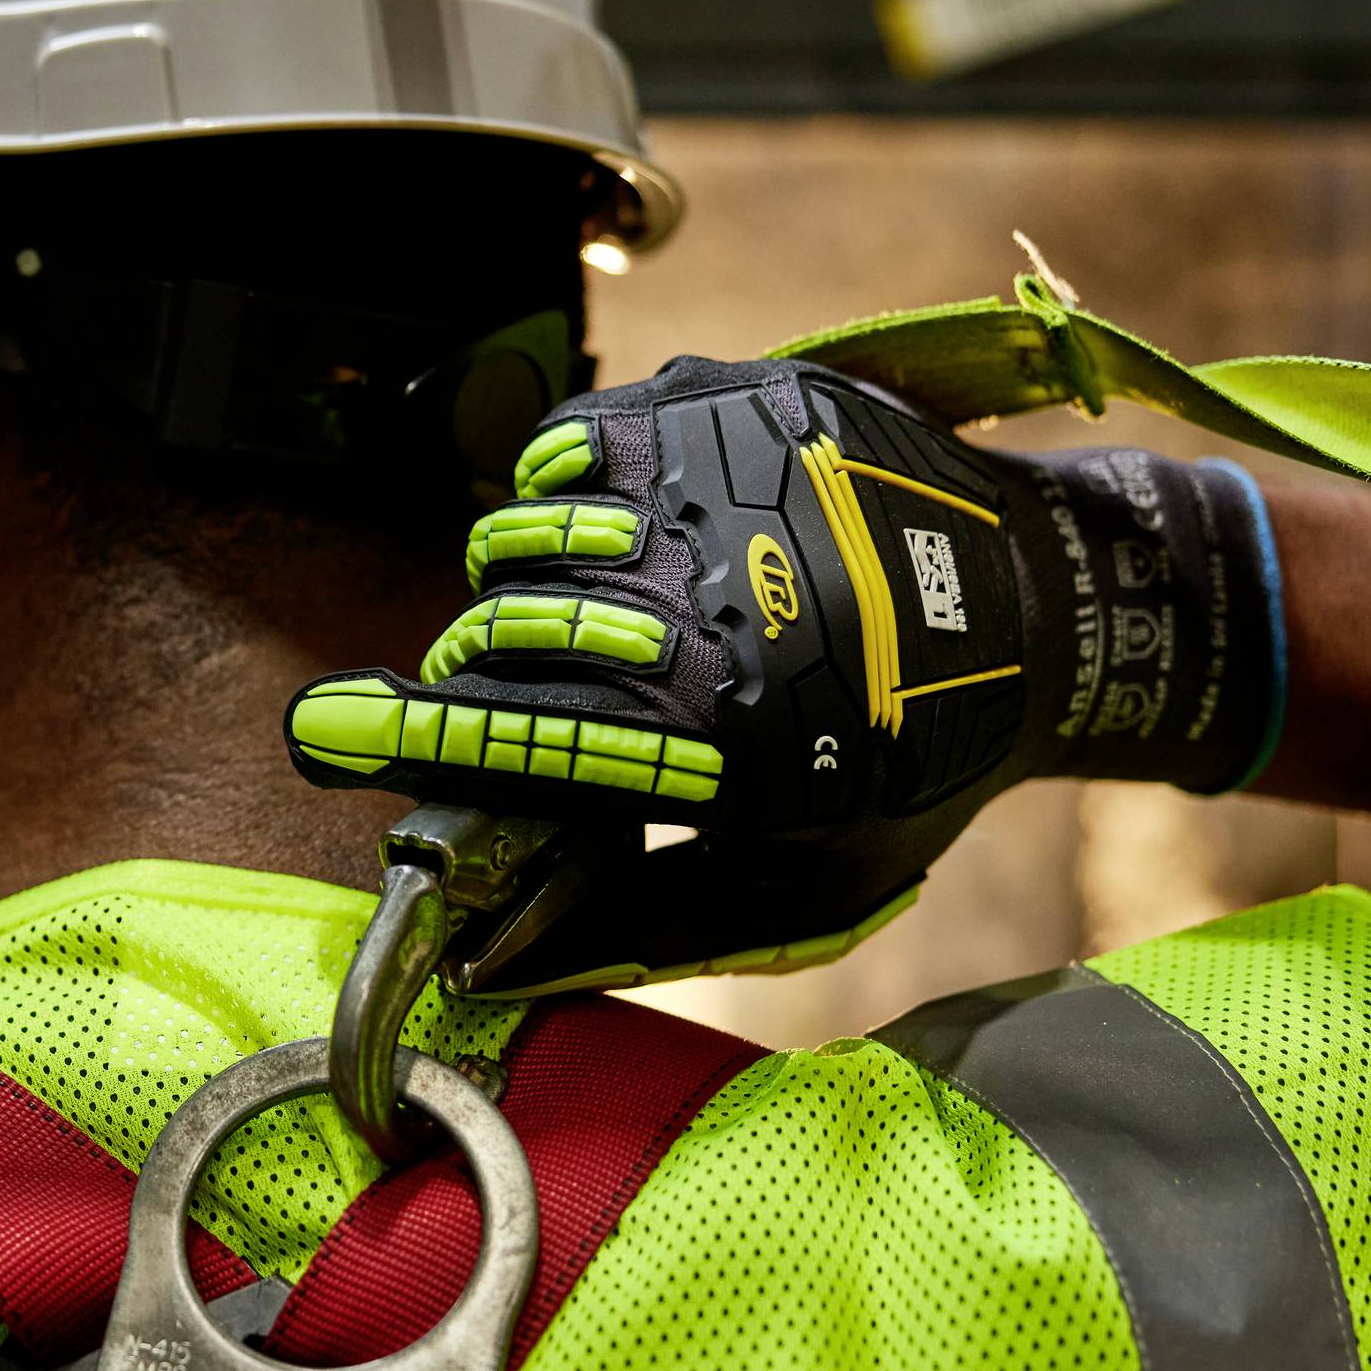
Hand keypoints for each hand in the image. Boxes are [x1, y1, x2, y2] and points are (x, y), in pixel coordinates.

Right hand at [285, 355, 1279, 992]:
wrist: (1048, 611)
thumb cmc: (915, 763)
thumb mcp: (803, 884)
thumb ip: (643, 929)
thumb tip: (493, 966)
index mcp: (729, 733)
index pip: (524, 733)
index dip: (409, 738)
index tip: (322, 734)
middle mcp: (715, 593)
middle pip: (504, 627)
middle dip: (476, 671)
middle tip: (503, 696)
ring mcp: (720, 482)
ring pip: (525, 526)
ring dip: (520, 581)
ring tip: (577, 615)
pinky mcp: (730, 404)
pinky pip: (575, 439)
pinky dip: (563, 489)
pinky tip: (611, 533)